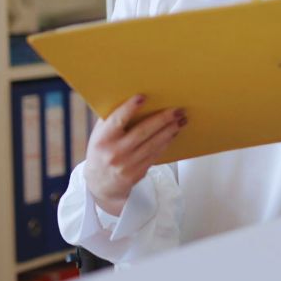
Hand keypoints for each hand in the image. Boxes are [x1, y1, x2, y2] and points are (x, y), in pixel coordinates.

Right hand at [82, 95, 185, 216]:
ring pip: (153, 144)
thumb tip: (130, 96)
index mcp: (102, 139)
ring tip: (181, 120)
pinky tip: (173, 133)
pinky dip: (166, 143)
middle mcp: (114, 152)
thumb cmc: (101, 151)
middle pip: (142, 132)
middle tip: (177, 110)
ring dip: (169, 131)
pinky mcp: (137, 173)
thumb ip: (111, 119)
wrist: (100, 183)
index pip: (117, 120)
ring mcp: (127, 165)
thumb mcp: (99, 135)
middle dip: (162, 119)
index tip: (143, 96)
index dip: (129, 108)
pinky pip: (155, 155)